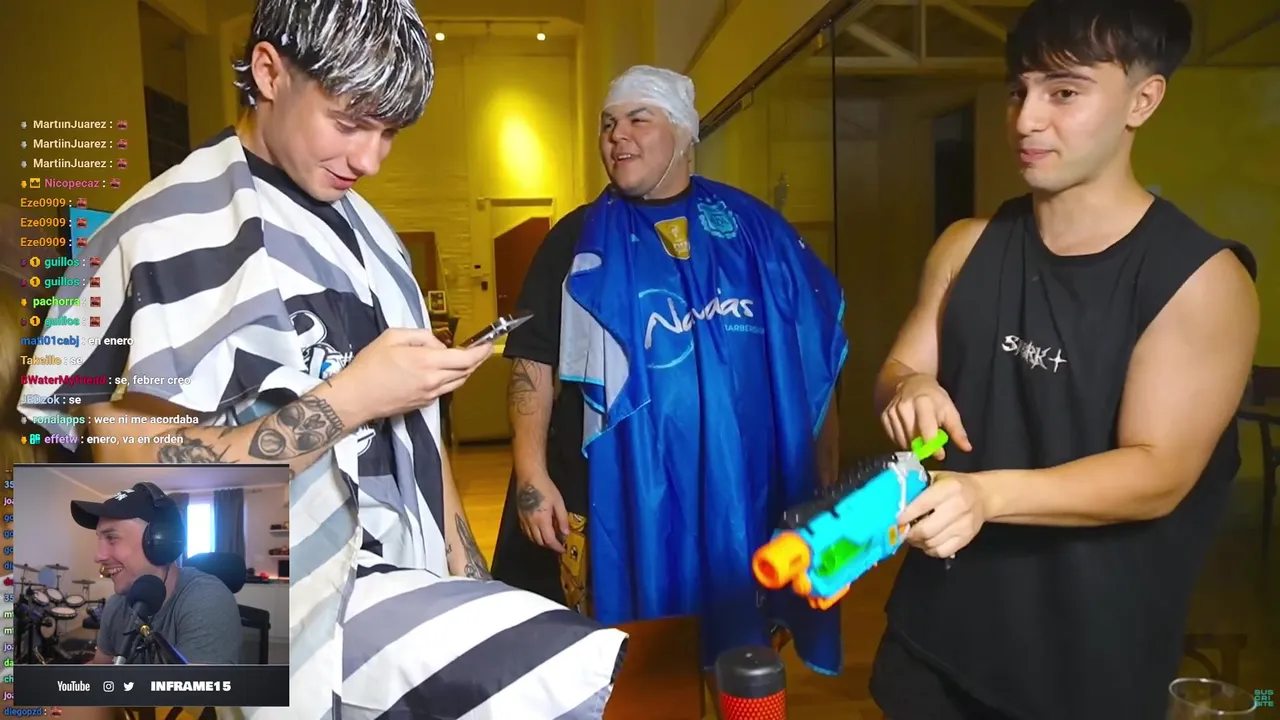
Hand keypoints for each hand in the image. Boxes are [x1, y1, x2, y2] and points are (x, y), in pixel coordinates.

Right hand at [337, 328, 491, 423]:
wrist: (356, 397)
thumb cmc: (370, 364)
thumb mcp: (393, 337)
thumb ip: (421, 336)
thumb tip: (438, 345)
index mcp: (427, 362)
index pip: (465, 358)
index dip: (481, 351)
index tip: (489, 344)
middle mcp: (433, 381)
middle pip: (466, 371)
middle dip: (477, 360)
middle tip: (481, 349)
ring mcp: (430, 395)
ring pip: (458, 382)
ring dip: (465, 370)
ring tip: (465, 359)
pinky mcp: (424, 404)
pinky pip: (445, 389)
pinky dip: (450, 379)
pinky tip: (442, 371)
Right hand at [515, 472, 569, 552]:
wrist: (529, 477)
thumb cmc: (546, 487)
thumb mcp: (559, 502)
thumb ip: (562, 519)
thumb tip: (566, 533)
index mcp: (542, 520)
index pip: (549, 540)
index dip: (556, 547)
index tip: (562, 549)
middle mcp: (531, 523)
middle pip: (539, 541)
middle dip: (549, 545)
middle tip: (558, 543)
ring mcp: (523, 520)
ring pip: (531, 538)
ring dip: (541, 541)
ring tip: (550, 537)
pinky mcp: (519, 516)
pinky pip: (525, 531)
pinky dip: (533, 535)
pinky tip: (539, 530)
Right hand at [880, 373, 971, 458]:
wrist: (908, 382)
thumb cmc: (933, 396)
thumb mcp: (949, 409)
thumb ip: (957, 430)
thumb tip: (967, 448)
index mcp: (923, 402)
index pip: (926, 431)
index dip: (933, 447)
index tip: (940, 455)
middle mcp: (904, 407)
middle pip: (913, 439)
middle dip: (924, 448)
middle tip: (932, 448)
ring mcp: (891, 412)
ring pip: (902, 441)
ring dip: (913, 446)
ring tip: (922, 440)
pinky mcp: (883, 417)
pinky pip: (894, 438)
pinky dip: (903, 441)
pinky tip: (910, 436)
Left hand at [898, 472, 987, 558]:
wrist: (983, 496)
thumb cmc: (954, 485)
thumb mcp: (937, 477)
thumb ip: (918, 486)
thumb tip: (895, 501)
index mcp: (949, 488)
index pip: (922, 505)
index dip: (906, 516)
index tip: (896, 520)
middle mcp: (958, 507)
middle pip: (927, 529)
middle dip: (910, 533)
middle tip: (903, 531)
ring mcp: (964, 525)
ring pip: (933, 543)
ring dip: (918, 543)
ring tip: (913, 536)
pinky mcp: (966, 538)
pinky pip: (943, 551)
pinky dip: (930, 550)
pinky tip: (926, 542)